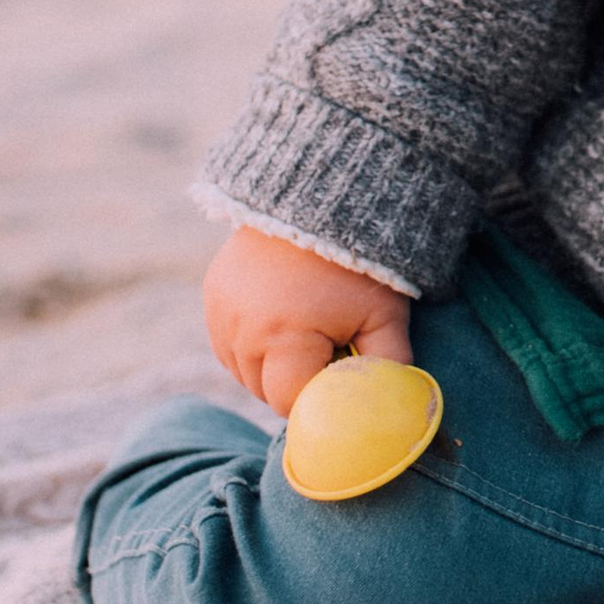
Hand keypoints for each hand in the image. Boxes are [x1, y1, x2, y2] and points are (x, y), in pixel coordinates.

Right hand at [202, 224, 414, 417]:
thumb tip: (391, 403)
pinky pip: (226, 343)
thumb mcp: (384, 316)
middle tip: (328, 351)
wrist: (321, 200)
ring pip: (241, 371)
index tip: (339, 373)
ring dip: (269, 367)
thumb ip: (389, 366)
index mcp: (284, 339)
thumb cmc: (359, 264)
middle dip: (294, 383)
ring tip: (305, 335)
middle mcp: (243, 331)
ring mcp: (221, 312)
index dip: (317, 397)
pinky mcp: (212, 294)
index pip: (289, 402)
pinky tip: (280, 323)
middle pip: (262, 390)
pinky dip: (250, 345)